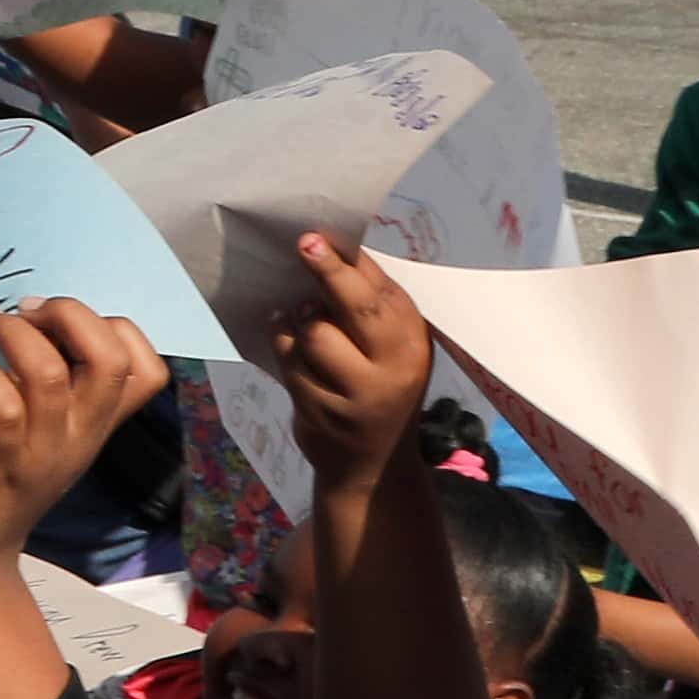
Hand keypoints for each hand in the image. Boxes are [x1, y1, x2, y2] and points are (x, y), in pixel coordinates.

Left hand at [0, 299, 170, 586]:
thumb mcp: (44, 428)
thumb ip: (55, 384)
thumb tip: (34, 316)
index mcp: (97, 423)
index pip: (148, 368)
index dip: (115, 327)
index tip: (59, 320)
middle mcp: (81, 435)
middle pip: (112, 359)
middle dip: (70, 314)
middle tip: (25, 310)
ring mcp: (44, 450)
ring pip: (51, 375)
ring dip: (15, 335)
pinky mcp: (1, 462)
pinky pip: (4, 407)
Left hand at [276, 235, 434, 494]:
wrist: (373, 462)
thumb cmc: (379, 385)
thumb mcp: (390, 347)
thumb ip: (371, 305)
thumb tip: (333, 246)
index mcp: (414, 342)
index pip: (382, 293)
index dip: (348, 262)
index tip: (318, 236)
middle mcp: (394, 368)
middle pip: (354, 309)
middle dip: (327, 272)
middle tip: (304, 244)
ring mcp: (358, 395)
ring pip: (313, 335)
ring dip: (297, 322)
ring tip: (298, 318)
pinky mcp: (322, 414)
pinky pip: (290, 365)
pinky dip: (284, 349)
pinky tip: (289, 343)